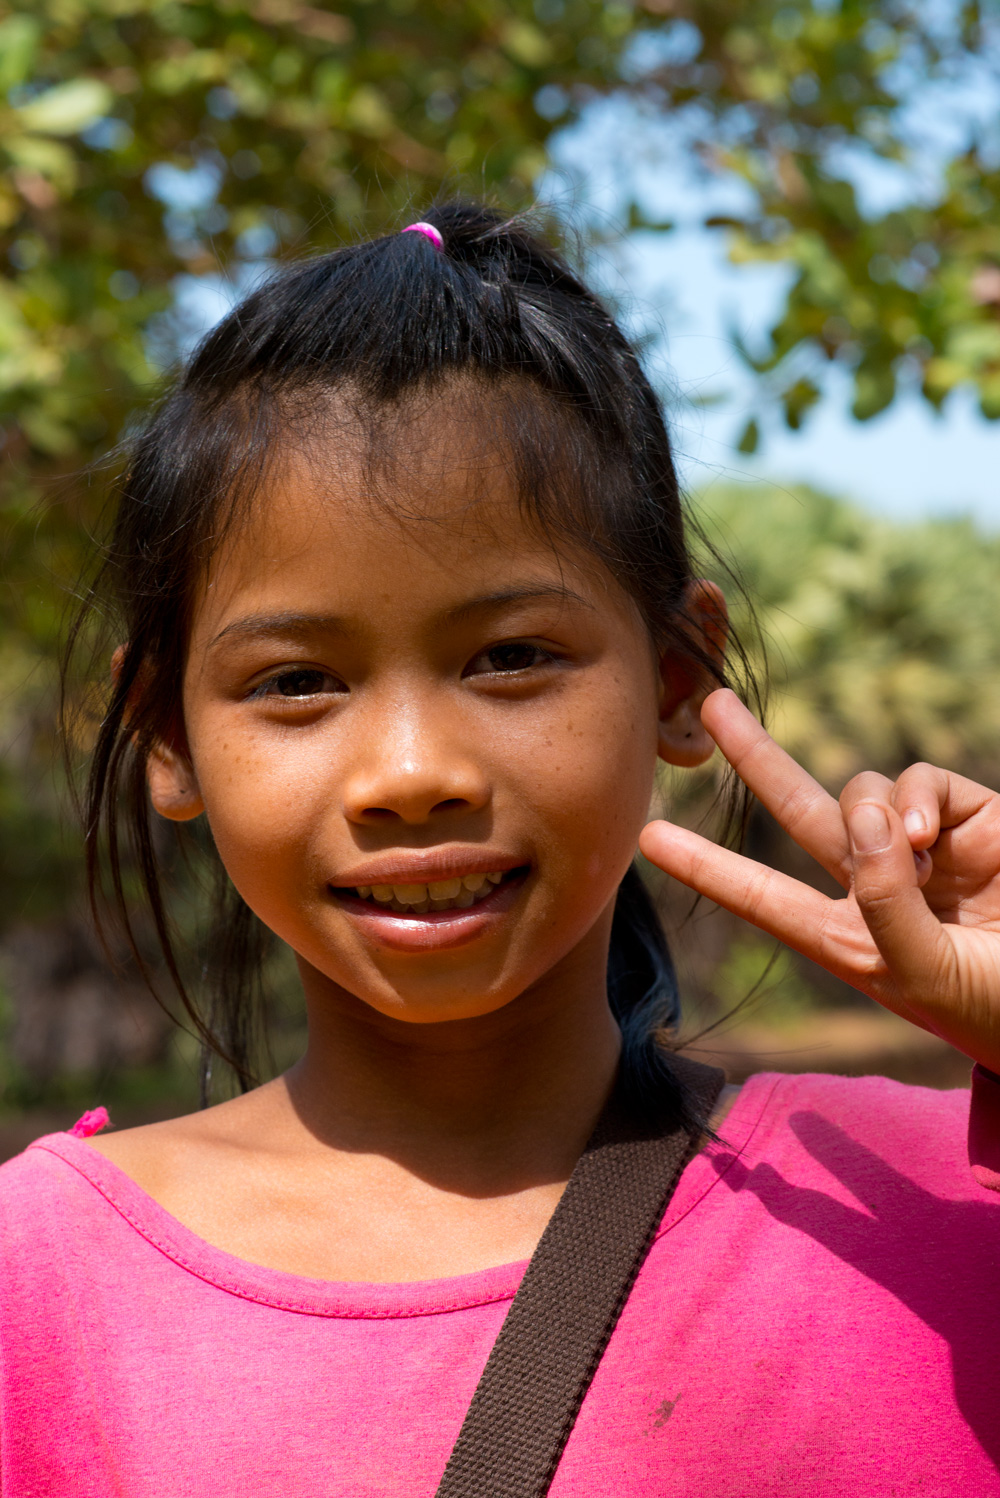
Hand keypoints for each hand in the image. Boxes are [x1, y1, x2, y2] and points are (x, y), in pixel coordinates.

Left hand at [639, 688, 999, 1072]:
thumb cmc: (995, 1007)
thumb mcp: (924, 973)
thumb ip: (884, 902)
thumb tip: (866, 818)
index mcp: (848, 938)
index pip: (762, 896)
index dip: (707, 866)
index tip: (648, 839)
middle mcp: (876, 885)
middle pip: (798, 808)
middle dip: (756, 755)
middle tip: (710, 706)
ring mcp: (923, 849)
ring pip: (864, 788)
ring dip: (872, 809)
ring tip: (912, 856)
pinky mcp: (972, 819)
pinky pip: (922, 784)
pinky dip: (917, 799)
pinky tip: (929, 838)